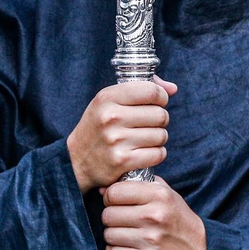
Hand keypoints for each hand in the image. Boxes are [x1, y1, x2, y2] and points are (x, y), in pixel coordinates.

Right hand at [66, 77, 175, 191]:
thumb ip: (141, 88)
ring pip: (161, 135)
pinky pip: (158, 154)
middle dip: (160, 120)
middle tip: (148, 124)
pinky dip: (156, 154)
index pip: (152, 91)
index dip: (161, 97)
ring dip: (158, 138)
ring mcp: (116, 140)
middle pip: (160, 114)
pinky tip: (144, 152)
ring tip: (144, 139)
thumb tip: (172, 88)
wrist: (76, 161)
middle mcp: (111, 117)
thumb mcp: (109, 101)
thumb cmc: (98, 126)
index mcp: (107, 97)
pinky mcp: (123, 161)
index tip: (156, 103)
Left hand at [101, 175, 207, 249]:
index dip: (109, 197)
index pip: (115, 192)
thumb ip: (139, 185)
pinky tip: (124, 248)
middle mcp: (154, 216)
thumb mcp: (167, 194)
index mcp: (158, 195)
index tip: (114, 203)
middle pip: (108, 214)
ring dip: (112, 236)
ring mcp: (151, 239)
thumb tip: (104, 189)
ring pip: (109, 235)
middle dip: (110, 218)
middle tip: (118, 221)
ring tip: (123, 235)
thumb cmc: (179, 219)